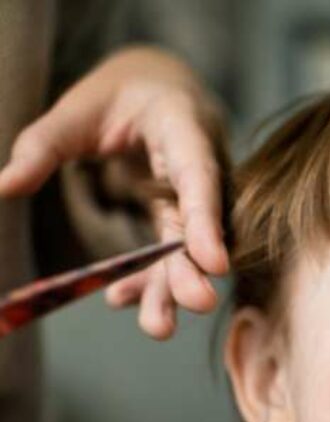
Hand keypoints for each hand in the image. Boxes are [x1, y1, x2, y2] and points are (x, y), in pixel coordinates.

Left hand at [0, 46, 228, 339]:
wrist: (158, 91)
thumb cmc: (118, 95)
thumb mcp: (77, 108)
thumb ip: (44, 145)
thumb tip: (3, 186)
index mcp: (183, 126)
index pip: (199, 177)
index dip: (208, 223)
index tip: (213, 265)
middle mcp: (200, 168)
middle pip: (199, 225)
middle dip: (194, 269)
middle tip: (193, 306)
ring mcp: (192, 199)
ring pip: (186, 249)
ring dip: (171, 288)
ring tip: (158, 327)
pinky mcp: (180, 220)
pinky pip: (168, 255)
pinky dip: (147, 280)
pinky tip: (122, 300)